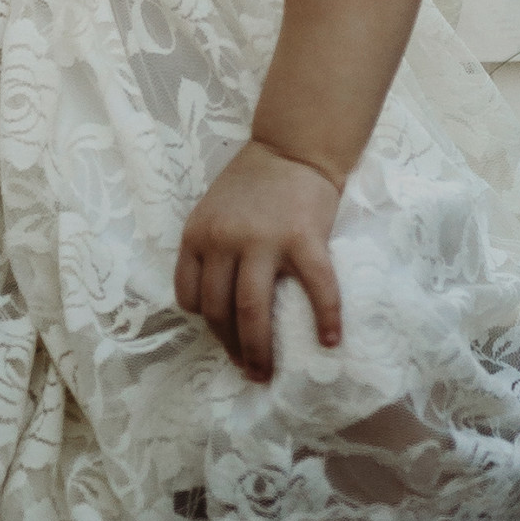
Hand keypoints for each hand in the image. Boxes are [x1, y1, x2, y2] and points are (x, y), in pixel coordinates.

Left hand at [175, 138, 345, 379]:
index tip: (222, 334)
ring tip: (267, 373)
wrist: (293, 147)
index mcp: (198, 234)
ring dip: (258, 350)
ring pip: (252, 310)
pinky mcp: (303, 239)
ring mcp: (263, 240)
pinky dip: (325, 318)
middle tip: (248, 372)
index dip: (205, 321)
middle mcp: (224, 240)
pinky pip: (316, 287)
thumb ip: (210, 251)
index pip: (188, 294)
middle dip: (231, 349)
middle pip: (219, 310)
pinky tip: (330, 341)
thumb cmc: (253, 183)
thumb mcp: (213, 212)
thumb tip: (220, 306)